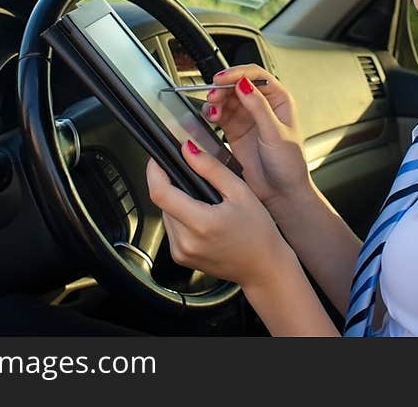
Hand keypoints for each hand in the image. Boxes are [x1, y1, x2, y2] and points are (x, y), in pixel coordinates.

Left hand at [146, 140, 293, 288]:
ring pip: (165, 214)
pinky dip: (181, 218)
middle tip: (195, 180)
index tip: (157, 159)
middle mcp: (186, 242)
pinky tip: (202, 218)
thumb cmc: (258, 232)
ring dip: (177, 202)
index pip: (160, 193)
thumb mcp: (240, 192)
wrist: (263, 268)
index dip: (154, 172)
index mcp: (201, 224)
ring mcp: (181, 252)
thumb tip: (188, 149)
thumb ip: (211, 169)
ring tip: (204, 202)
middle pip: (162, 202)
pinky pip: (172, 229)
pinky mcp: (180, 258)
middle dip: (172, 186)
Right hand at [201, 65, 310, 212]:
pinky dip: (213, 113)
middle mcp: (263, 106)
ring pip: (227, 99)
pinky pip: (221, 115)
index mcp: (279, 100)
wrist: (282, 192)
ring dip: (216, 101)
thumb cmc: (289, 165)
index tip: (222, 79)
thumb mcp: (276, 134)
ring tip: (212, 110)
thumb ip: (259, 108)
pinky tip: (212, 117)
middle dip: (223, 87)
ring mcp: (248, 118)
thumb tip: (245, 84)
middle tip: (213, 95)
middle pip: (237, 85)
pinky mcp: (235, 130)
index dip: (237, 73)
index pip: (256, 75)